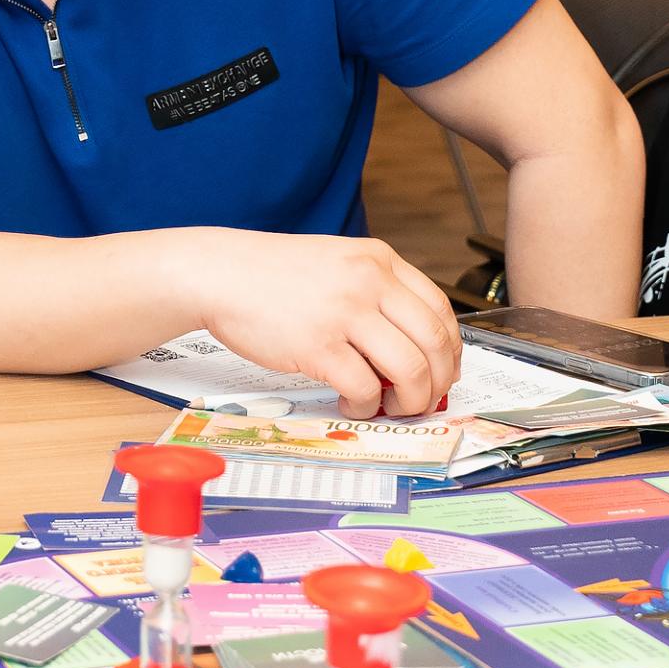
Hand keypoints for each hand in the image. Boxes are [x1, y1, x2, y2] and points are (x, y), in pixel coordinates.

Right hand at [195, 230, 461, 416]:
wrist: (218, 273)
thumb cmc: (271, 275)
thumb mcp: (337, 264)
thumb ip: (375, 293)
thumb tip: (413, 350)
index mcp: (378, 259)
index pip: (440, 309)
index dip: (450, 350)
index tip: (442, 371)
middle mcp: (368, 281)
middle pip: (435, 342)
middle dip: (437, 382)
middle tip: (423, 399)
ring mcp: (344, 312)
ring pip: (410, 370)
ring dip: (410, 401)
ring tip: (390, 407)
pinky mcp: (318, 345)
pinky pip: (365, 389)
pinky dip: (366, 408)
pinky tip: (351, 405)